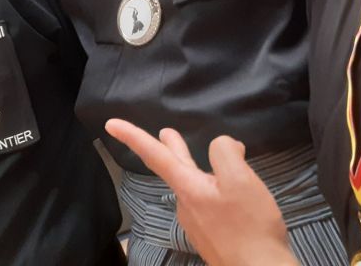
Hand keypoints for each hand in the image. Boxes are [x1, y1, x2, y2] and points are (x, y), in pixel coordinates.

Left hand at [106, 118, 298, 265]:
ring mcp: (197, 223)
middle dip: (169, 148)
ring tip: (206, 161)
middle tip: (165, 133)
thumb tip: (222, 145)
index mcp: (188, 188)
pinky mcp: (210, 235)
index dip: (132, 136)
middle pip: (174, 169)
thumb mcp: (241, 180)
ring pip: (193, 187)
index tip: (110, 125)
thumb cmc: (250, 227)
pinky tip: (229, 194)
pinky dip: (213, 190)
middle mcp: (186, 205)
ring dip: (196, 170)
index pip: (155, 155)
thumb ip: (224, 153)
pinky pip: (207, 204)